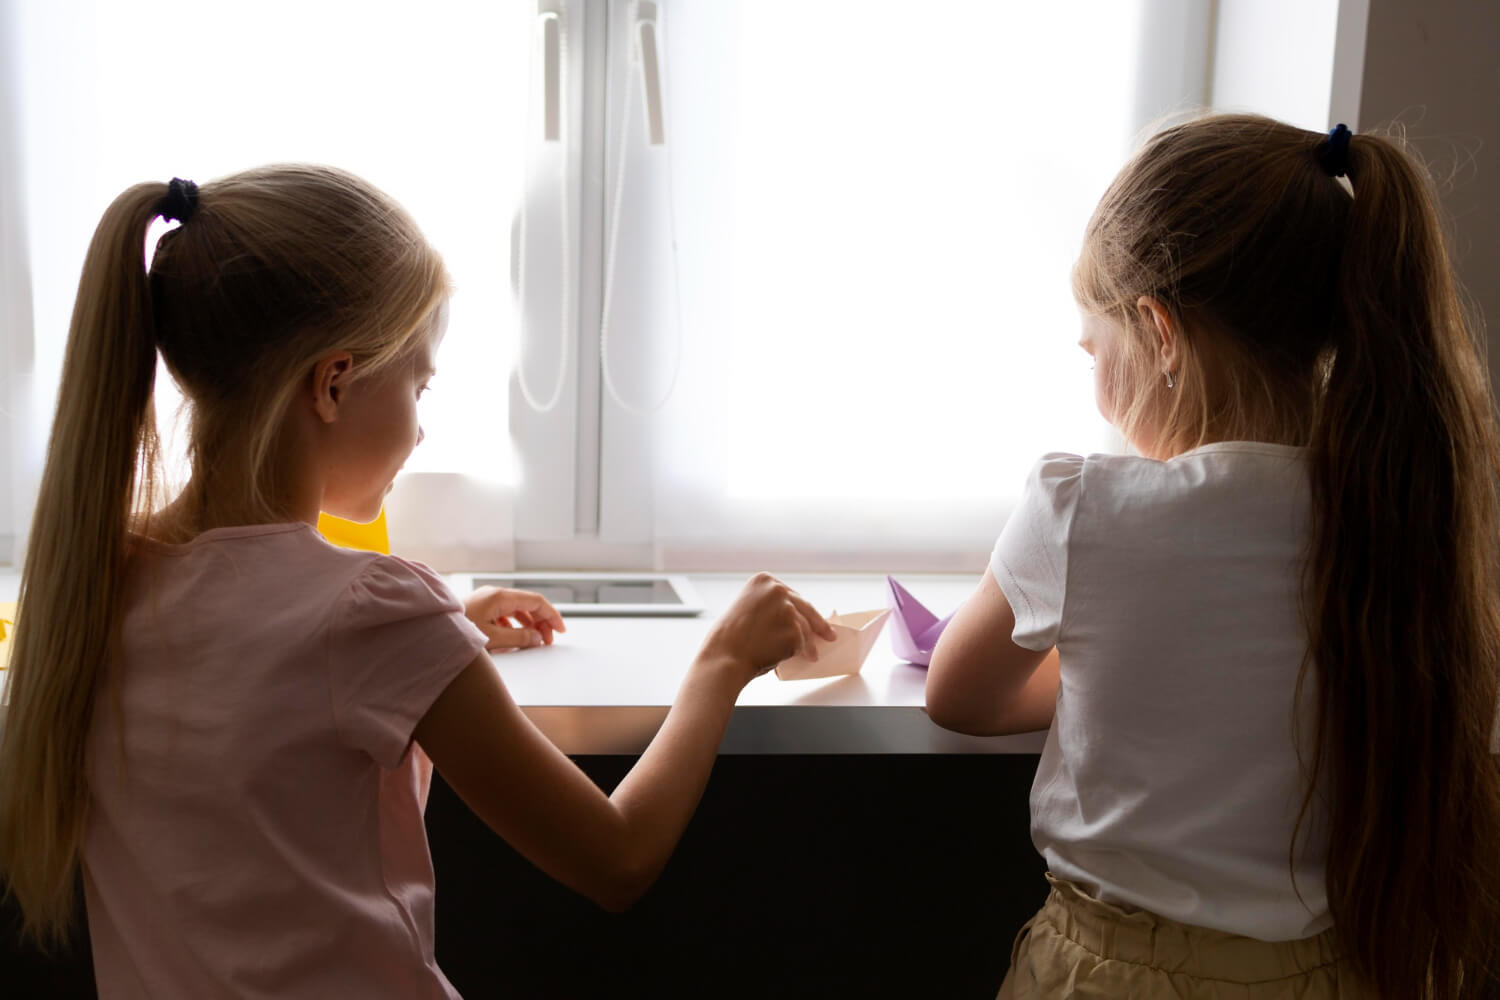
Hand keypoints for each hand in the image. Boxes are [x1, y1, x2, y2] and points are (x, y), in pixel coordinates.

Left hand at [465, 586, 566, 650]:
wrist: (429, 630)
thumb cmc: (457, 632)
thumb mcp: (492, 638)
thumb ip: (519, 638)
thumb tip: (537, 638)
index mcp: (500, 596)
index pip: (536, 601)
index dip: (552, 616)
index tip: (561, 631)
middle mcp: (495, 594)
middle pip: (528, 605)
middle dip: (541, 622)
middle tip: (548, 641)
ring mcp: (486, 600)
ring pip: (516, 610)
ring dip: (528, 624)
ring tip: (534, 641)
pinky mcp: (479, 608)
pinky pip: (504, 614)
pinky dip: (514, 625)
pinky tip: (513, 638)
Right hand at [697, 573, 836, 686]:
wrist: (723, 657)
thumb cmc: (727, 640)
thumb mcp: (745, 609)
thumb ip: (767, 609)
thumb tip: (790, 621)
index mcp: (763, 580)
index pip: (790, 594)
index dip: (799, 607)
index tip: (809, 615)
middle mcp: (777, 590)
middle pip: (806, 607)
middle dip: (818, 622)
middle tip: (828, 633)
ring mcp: (787, 610)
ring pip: (806, 627)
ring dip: (810, 643)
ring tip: (811, 655)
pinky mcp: (794, 631)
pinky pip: (803, 643)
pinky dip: (801, 652)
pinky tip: (796, 658)